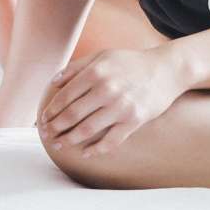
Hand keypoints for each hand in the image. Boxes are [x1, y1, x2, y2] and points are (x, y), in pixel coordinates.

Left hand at [37, 47, 185, 155]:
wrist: (166, 70)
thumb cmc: (130, 62)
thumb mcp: (102, 56)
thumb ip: (76, 67)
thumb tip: (53, 82)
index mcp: (95, 72)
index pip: (65, 96)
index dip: (51, 111)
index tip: (43, 120)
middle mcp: (106, 89)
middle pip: (72, 115)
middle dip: (55, 128)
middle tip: (46, 135)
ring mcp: (121, 107)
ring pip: (88, 130)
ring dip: (69, 140)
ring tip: (58, 145)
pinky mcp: (135, 120)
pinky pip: (111, 140)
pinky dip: (96, 149)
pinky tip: (84, 153)